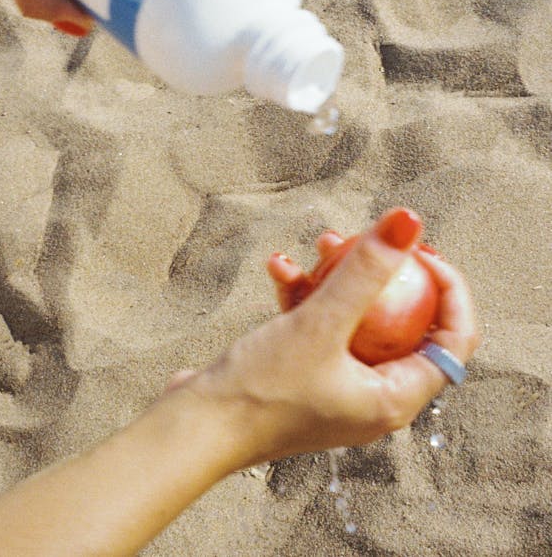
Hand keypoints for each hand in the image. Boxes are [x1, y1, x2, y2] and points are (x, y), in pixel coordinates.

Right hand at [179, 209, 478, 467]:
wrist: (196, 429)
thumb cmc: (262, 390)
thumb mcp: (319, 323)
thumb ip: (365, 271)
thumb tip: (409, 220)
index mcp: (394, 398)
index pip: (452, 340)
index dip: (449, 290)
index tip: (421, 250)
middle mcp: (371, 395)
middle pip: (404, 322)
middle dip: (386, 273)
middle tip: (370, 239)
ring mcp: (335, 384)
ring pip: (355, 317)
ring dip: (339, 276)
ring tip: (320, 241)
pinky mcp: (300, 374)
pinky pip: (316, 324)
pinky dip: (303, 293)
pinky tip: (279, 267)